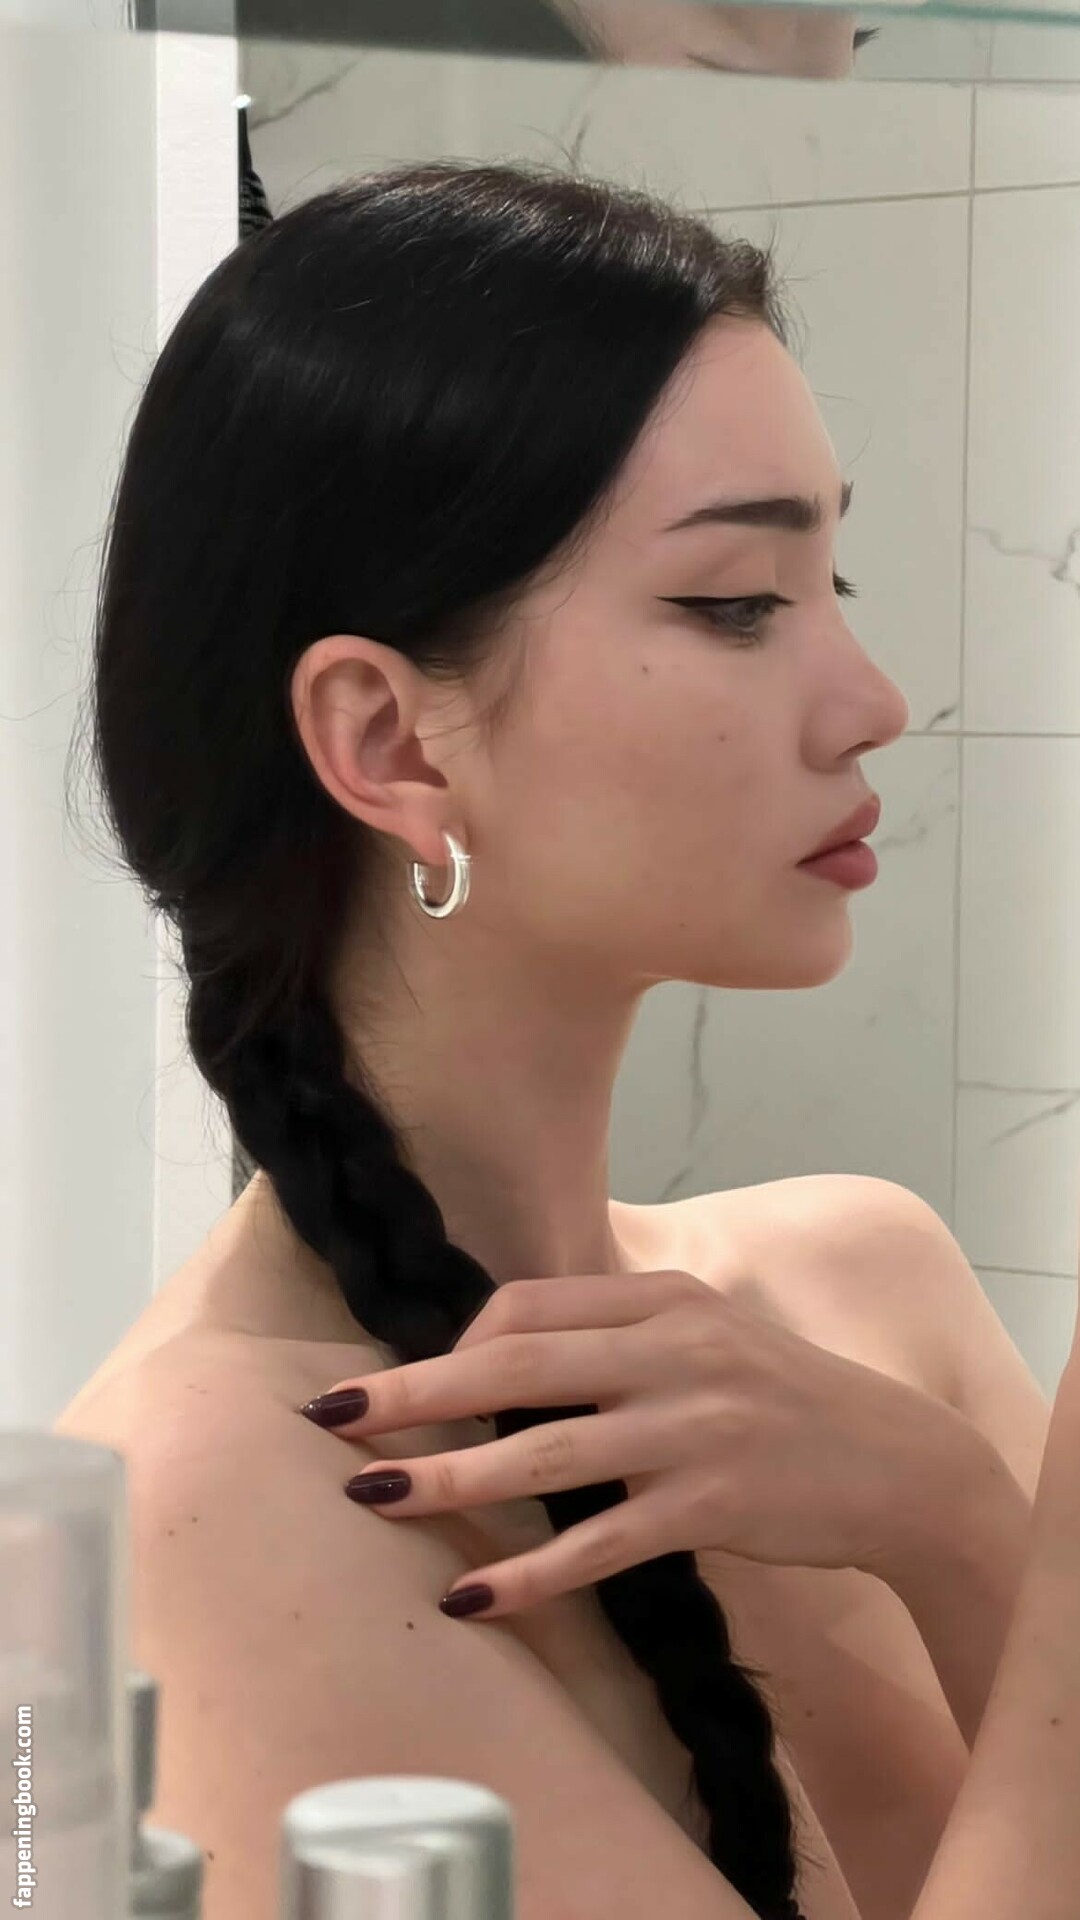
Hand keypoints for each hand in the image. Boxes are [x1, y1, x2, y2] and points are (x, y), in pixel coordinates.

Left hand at [298, 1268, 977, 1618]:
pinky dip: (533, 1571)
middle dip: (416, 1392)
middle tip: (334, 1418)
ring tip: (373, 1498)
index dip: (455, 1341)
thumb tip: (503, 1348)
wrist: (897, 1463)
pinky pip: (603, 1542)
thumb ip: (619, 1332)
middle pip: (518, 1364)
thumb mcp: (706, 1334)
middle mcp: (674, 1350)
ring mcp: (694, 1426)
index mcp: (664, 1299)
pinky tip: (475, 1595)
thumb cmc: (783, 1399)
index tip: (408, 1383)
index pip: (531, 1303)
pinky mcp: (714, 1502)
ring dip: (450, 1480)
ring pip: (546, 1453)